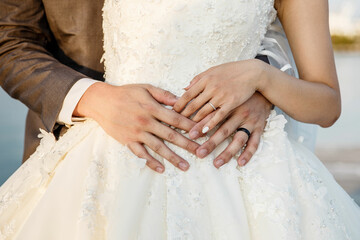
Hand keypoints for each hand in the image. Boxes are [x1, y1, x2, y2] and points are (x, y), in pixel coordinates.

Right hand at [74, 82, 199, 172]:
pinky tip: (161, 169)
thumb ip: (163, 95)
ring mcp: (137, 133)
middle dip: (188, 144)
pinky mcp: (128, 141)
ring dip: (173, 157)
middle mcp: (146, 122)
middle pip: (171, 135)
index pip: (176, 118)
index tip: (203, 132)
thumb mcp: (145, 88)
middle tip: (201, 152)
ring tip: (186, 166)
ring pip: (158, 147)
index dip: (191, 126)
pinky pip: (141, 154)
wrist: (101, 101)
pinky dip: (151, 162)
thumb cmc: (125, 93)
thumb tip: (180, 101)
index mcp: (152, 108)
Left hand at [173, 59, 266, 133]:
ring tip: (188, 130)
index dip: (179, 104)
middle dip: (184, 116)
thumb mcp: (213, 70)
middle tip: (176, 124)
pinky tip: (205, 131)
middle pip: (194, 105)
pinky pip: (219, 115)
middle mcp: (211, 87)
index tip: (173, 112)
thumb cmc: (232, 71)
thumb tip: (185, 88)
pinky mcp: (231, 103)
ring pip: (204, 111)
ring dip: (195, 122)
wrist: (253, 72)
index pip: (188, 94)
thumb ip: (198, 79)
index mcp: (205, 79)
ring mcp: (221, 95)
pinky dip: (211, 124)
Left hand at [187, 92, 271, 167]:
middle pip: (223, 130)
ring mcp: (250, 121)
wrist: (262, 84)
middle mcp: (239, 113)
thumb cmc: (236, 87)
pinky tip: (240, 162)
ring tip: (216, 163)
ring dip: (227, 152)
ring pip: (238, 139)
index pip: (213, 117)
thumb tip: (184, 89)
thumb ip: (204, 90)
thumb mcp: (220, 85)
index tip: (190, 135)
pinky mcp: (260, 127)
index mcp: (228, 104)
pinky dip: (248, 153)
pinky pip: (255, 142)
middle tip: (199, 153)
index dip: (201, 126)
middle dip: (211, 143)